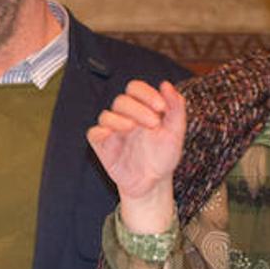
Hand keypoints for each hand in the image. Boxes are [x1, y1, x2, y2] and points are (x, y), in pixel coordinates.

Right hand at [87, 80, 184, 231]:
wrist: (153, 183)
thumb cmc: (163, 156)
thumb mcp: (175, 132)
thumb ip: (175, 108)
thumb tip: (167, 85)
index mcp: (141, 108)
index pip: (136, 88)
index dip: (146, 93)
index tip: (161, 107)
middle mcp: (125, 116)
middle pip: (121, 100)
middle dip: (138, 109)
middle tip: (154, 124)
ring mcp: (112, 130)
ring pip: (106, 115)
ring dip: (119, 119)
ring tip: (133, 128)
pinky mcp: (102, 145)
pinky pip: (94, 133)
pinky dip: (102, 131)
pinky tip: (114, 135)